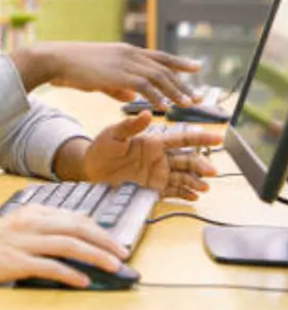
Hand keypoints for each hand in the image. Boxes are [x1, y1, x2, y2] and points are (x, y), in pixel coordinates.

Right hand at [0, 204, 126, 287]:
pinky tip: (82, 281)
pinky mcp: (14, 261)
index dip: (98, 229)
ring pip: (67, 244)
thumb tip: (71, 237)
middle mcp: (29, 222)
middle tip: (124, 253)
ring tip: (114, 267)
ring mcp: (21, 241)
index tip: (115, 241)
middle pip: (75, 227)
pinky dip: (69, 273)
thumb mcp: (14, 227)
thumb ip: (40, 228)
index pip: (74, 217)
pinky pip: (48, 266)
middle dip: (104, 240)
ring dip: (94, 255)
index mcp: (31, 212)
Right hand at [15, 41, 201, 108]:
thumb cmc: (74, 68)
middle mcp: (129, 54)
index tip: (197, 67)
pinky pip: (144, 86)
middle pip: (164, 68)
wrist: (57, 59)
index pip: (159, 56)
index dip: (179, 62)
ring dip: (175, 91)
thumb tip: (131, 97)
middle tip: (198, 96)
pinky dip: (156, 96)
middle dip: (183, 83)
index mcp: (126, 52)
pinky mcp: (118, 74)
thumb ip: (118, 87)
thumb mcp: (100, 77)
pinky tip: (165, 107)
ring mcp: (124, 62)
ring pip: (158, 76)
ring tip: (188, 104)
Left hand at [82, 112, 222, 199]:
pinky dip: (184, 194)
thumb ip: (131, 125)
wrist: (92, 168)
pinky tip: (194, 196)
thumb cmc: (102, 146)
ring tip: (205, 186)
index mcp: (153, 142)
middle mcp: (160, 158)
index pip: (181, 139)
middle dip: (200, 165)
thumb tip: (148, 113)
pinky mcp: (153, 188)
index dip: (199, 138)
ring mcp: (158, 173)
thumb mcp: (115, 133)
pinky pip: (173, 191)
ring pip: (183, 176)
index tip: (217, 138)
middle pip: (186, 160)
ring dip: (195, 181)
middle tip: (212, 171)